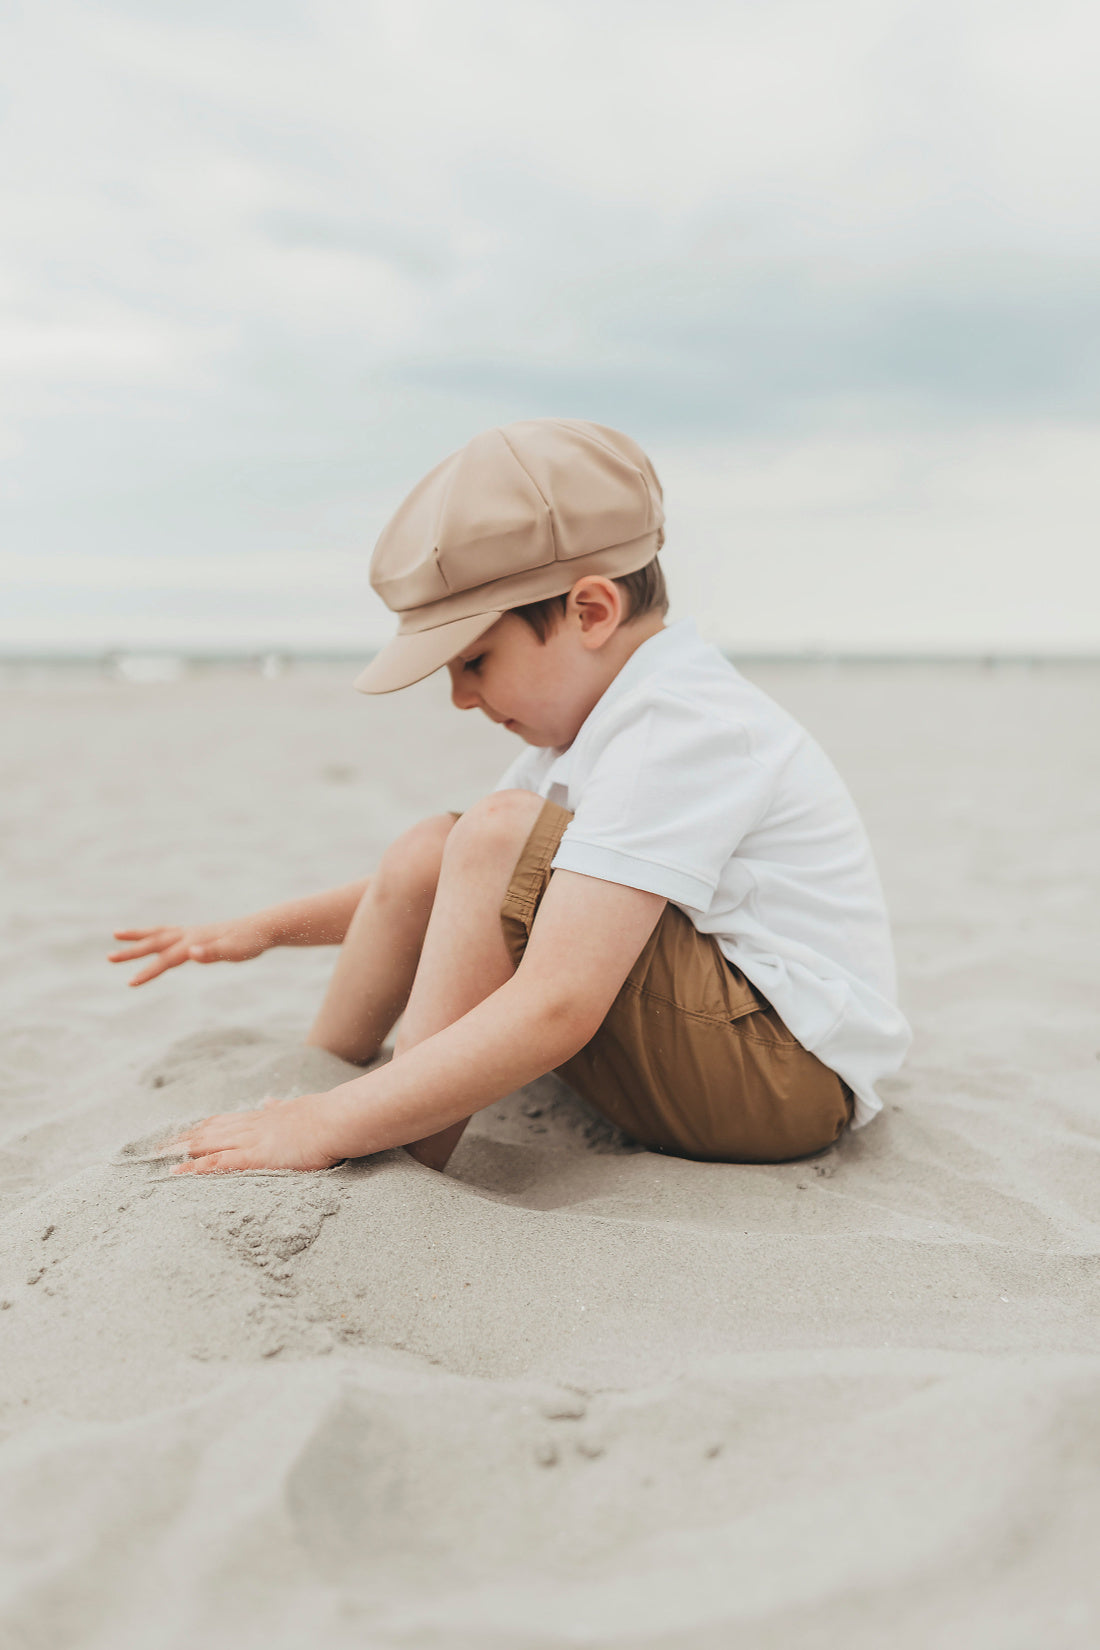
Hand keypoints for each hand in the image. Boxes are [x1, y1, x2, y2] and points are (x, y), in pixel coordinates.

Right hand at [108, 915, 272, 985]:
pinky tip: (152, 939)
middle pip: (154, 942)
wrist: (262, 928)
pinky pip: (169, 933)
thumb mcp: (235, 951)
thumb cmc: (250, 942)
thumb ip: (213, 952)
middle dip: (132, 951)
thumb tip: (191, 953)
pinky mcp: (198, 934)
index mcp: (194, 942)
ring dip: (138, 936)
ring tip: (116, 934)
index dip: (148, 971)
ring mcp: (192, 932)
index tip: (130, 982)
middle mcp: (189, 935)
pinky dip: (156, 934)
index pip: (166, 959)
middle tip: (108, 957)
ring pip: (158, 933)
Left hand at [170, 1092, 343, 1173]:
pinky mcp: (252, 1157)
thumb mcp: (296, 1107)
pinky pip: (215, 1164)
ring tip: (156, 1157)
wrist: (333, 1120)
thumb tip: (271, 1101)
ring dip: (178, 1150)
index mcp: (260, 1117)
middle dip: (181, 1138)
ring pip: (203, 1144)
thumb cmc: (322, 1116)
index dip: (200, 1127)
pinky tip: (176, 1172)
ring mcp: (248, 1140)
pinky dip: (192, 1168)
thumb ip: (280, 1107)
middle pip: (205, 1131)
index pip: (222, 1121)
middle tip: (157, 1145)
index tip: (184, 1131)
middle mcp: (248, 1126)